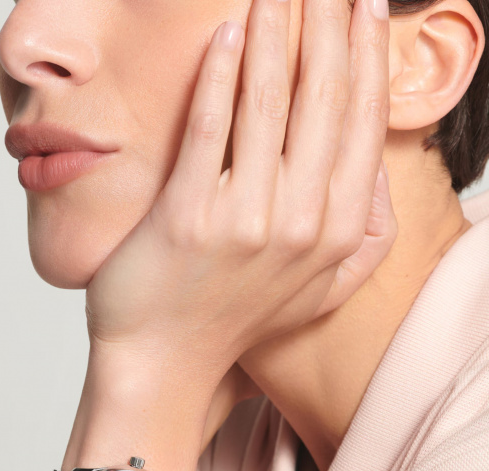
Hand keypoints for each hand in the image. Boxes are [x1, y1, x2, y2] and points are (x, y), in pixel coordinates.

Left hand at [85, 0, 393, 371]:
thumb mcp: (318, 292)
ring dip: (275, 30)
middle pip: (323, 100)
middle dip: (327, 25)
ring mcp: (245, 220)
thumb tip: (378, 179)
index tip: (364, 8)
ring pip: (268, 101)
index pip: (361, 125)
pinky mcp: (189, 216)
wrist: (167, 360)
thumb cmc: (237, 319)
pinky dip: (219, 74)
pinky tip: (227, 33)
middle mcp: (301, 223)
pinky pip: (210, 127)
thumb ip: (363, 242)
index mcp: (337, 233)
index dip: (365, 58)